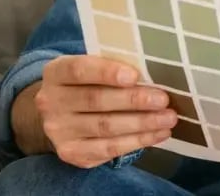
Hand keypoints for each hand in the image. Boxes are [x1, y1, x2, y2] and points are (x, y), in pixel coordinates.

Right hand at [34, 55, 175, 167]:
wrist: (60, 114)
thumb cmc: (88, 83)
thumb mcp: (92, 68)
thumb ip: (113, 66)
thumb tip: (153, 72)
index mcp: (56, 72)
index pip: (79, 70)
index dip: (107, 72)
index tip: (134, 76)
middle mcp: (51, 102)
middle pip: (95, 100)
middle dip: (133, 101)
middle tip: (163, 99)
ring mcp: (58, 130)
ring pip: (105, 127)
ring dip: (142, 123)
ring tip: (168, 118)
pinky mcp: (71, 153)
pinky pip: (108, 148)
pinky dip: (138, 141)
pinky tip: (159, 134)